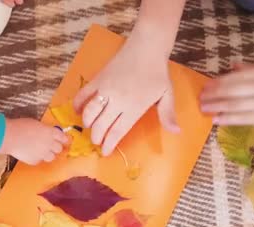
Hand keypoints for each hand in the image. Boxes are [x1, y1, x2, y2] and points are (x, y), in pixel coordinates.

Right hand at [0, 118, 68, 164]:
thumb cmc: (21, 126)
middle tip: (51, 146)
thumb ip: (43, 129)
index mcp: (50, 132)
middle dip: (56, 147)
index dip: (64, 139)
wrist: (10, 137)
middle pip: (59, 149)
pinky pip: (39, 160)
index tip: (65, 140)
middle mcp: (49, 144)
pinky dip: (36, 158)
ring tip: (41, 151)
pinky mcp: (35, 161)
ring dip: (48, 154)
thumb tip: (44, 132)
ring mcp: (43, 154)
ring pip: (51, 157)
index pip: (63, 137)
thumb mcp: (35, 124)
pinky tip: (30, 153)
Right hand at [73, 34, 177, 155]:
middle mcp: (117, 100)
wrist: (146, 46)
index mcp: (134, 107)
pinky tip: (77, 111)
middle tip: (96, 142)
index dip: (109, 144)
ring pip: (90, 112)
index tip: (105, 152)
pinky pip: (83, 94)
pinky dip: (78, 104)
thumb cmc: (158, 72)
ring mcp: (106, 89)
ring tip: (89, 128)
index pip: (117, 131)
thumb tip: (176, 132)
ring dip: (88, 123)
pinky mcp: (98, 79)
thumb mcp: (166, 95)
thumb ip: (167, 115)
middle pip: (101, 125)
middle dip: (97, 137)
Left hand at [200, 64, 253, 127]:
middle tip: (200, 98)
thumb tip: (232, 68)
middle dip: (214, 94)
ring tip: (203, 108)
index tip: (206, 85)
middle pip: (234, 90)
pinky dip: (229, 118)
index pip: (238, 76)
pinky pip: (245, 118)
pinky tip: (216, 119)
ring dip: (217, 107)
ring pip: (237, 104)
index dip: (220, 82)